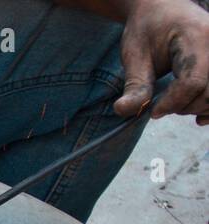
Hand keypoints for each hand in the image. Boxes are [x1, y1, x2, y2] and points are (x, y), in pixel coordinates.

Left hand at [115, 0, 208, 120]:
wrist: (163, 9)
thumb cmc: (148, 29)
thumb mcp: (135, 54)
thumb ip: (134, 85)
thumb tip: (124, 110)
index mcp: (196, 37)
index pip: (192, 82)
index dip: (172, 103)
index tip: (153, 111)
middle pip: (208, 92)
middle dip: (183, 107)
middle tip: (161, 104)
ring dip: (197, 107)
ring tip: (175, 102)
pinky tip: (196, 114)